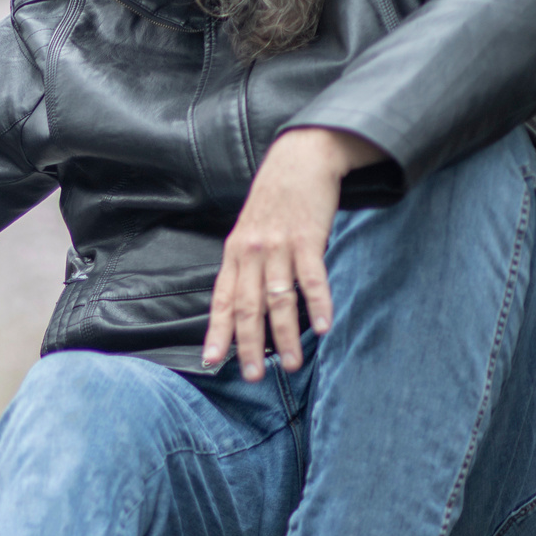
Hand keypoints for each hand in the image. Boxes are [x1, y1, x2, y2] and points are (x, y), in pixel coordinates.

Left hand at [202, 127, 386, 381]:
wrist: (300, 159)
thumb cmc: (275, 200)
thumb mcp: (250, 231)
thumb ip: (247, 265)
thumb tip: (245, 305)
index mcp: (235, 254)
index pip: (221, 300)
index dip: (216, 332)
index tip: (211, 361)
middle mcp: (251, 252)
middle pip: (246, 307)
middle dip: (249, 345)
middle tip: (254, 375)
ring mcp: (278, 246)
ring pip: (278, 299)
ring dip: (285, 335)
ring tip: (293, 363)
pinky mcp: (307, 238)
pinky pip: (312, 277)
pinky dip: (318, 304)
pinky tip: (323, 328)